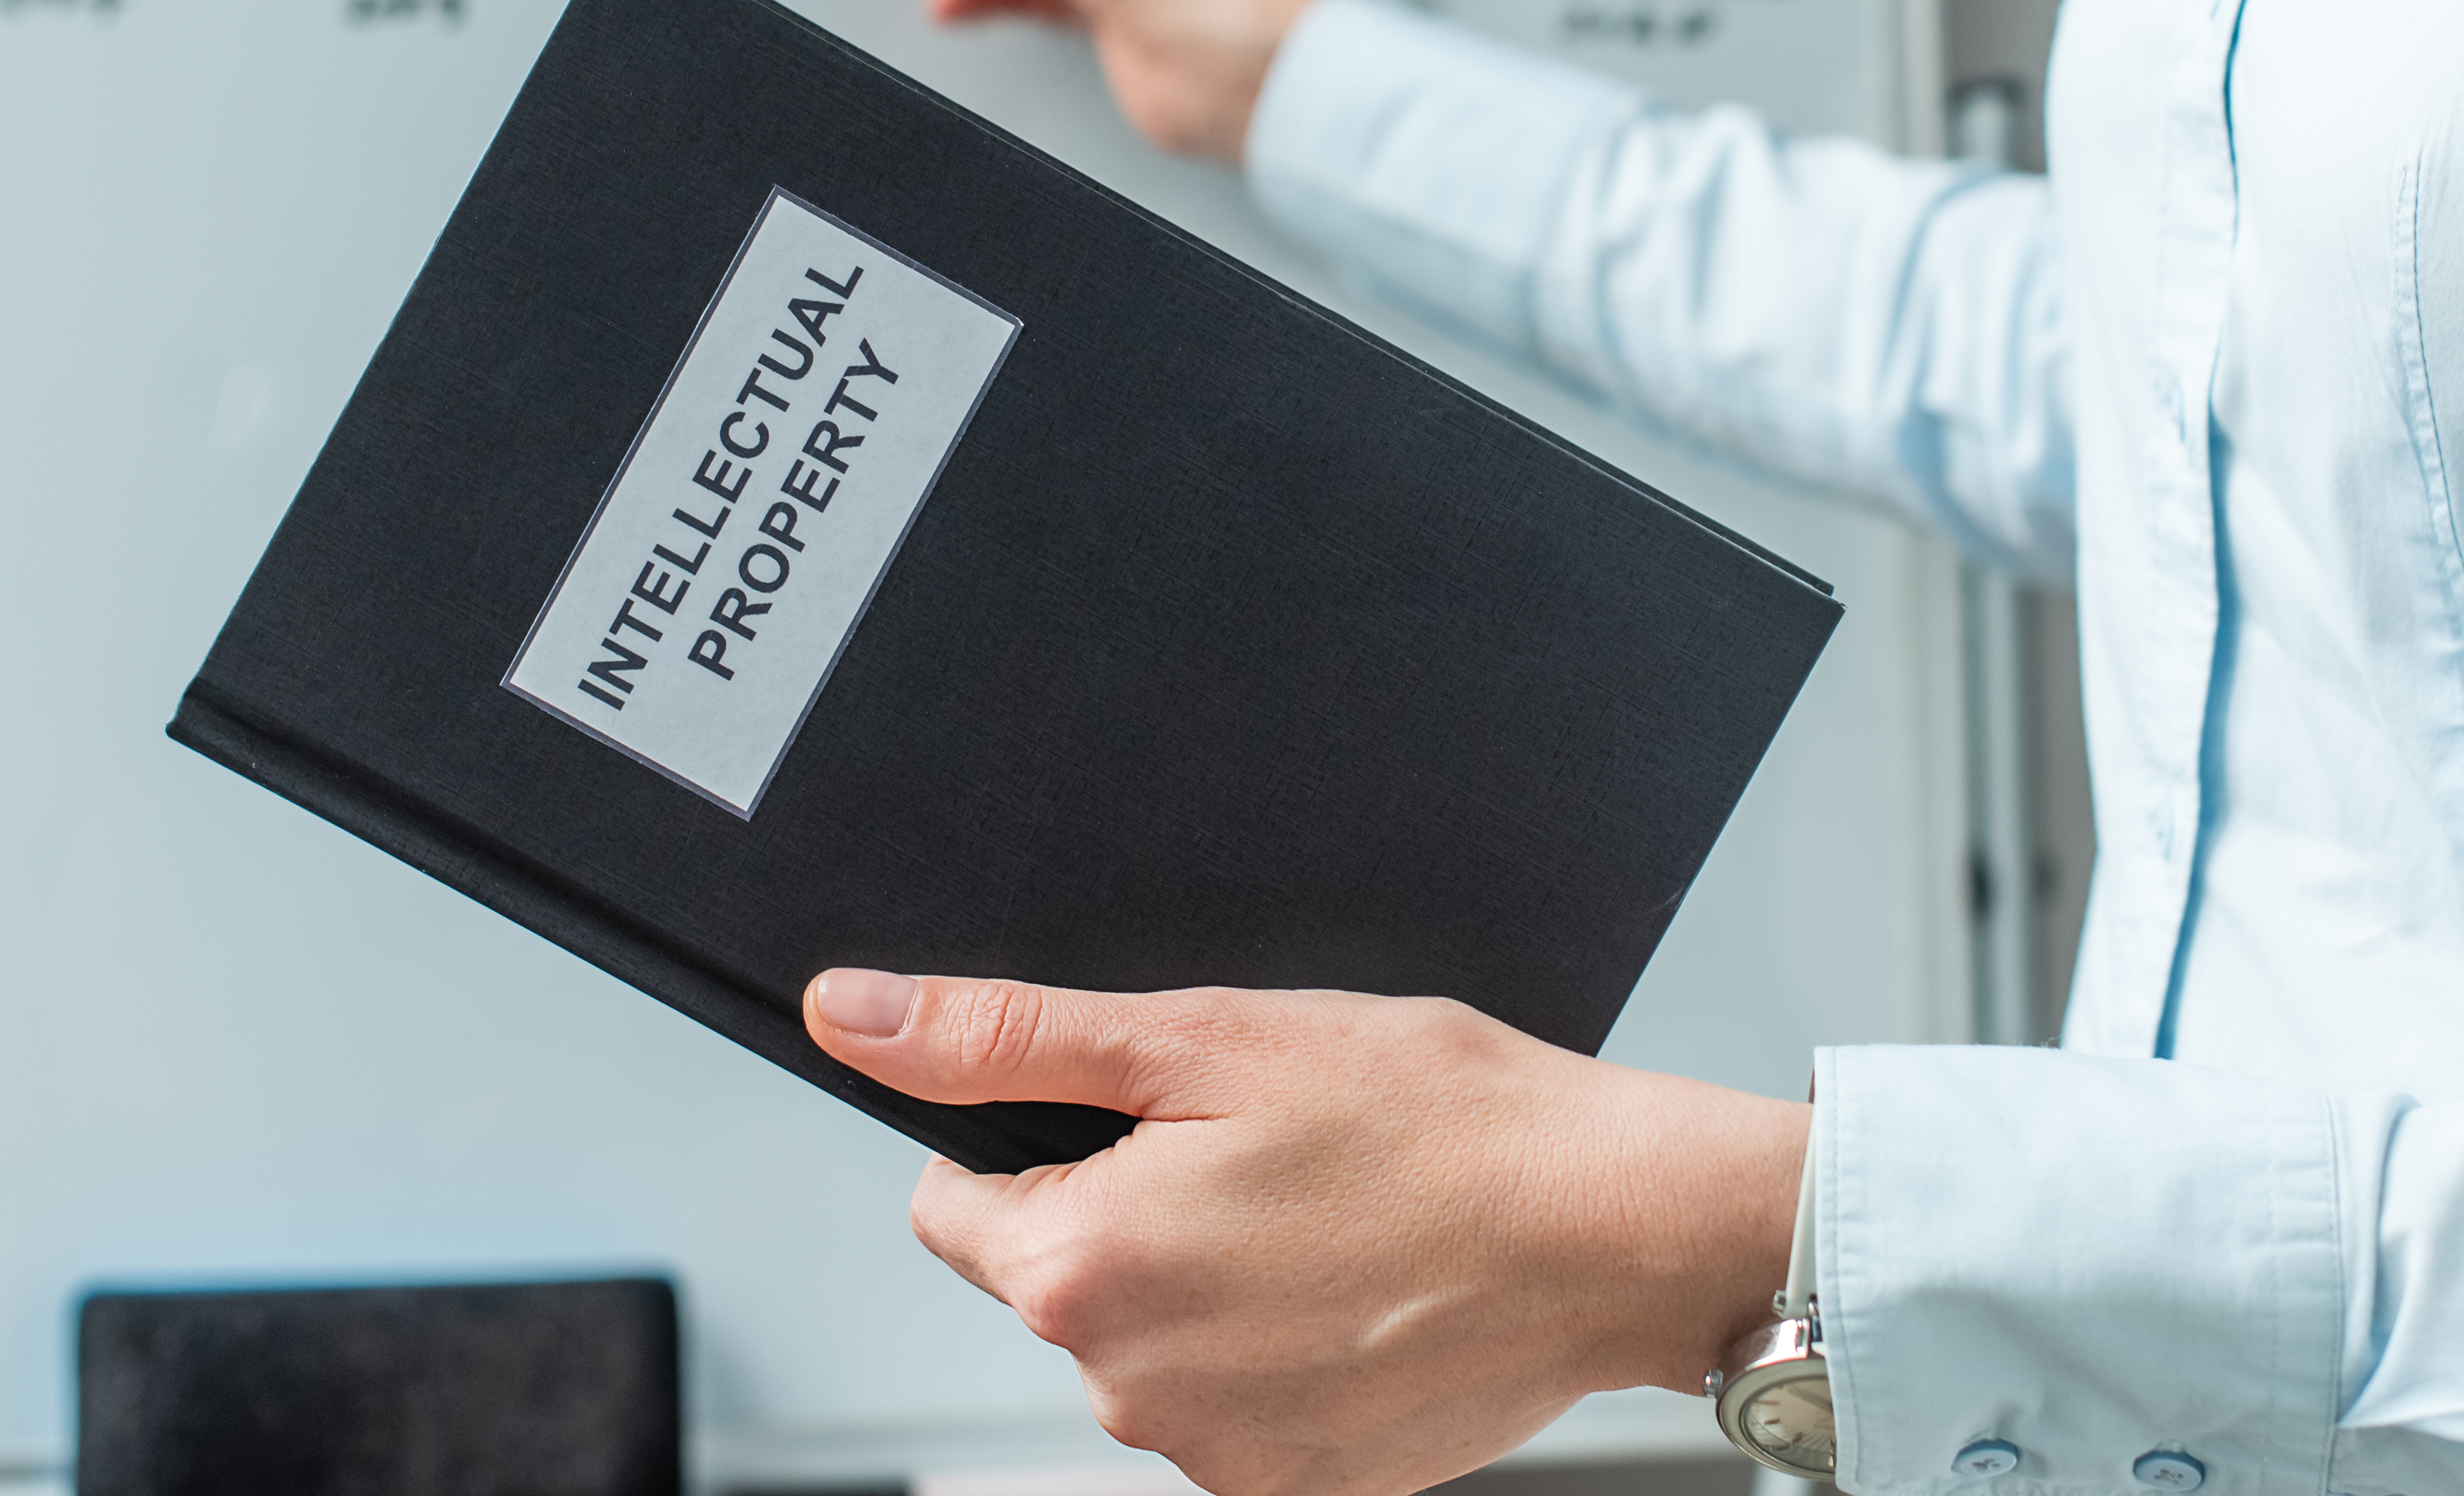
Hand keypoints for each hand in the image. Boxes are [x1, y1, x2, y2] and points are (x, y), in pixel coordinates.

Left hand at [802, 968, 1808, 1495]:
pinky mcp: (1300, 1489)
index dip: (1038, 1139)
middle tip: (1265, 1147)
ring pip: (1155, 1340)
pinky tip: (1362, 1284)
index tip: (1143, 1113)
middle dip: (1135, 1207)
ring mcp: (1218, 1457)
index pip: (955, 1205)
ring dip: (1212, 1277)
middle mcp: (1128, 1391)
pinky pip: (1237, 1405)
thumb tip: (849, 1014)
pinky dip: (1282, 1345)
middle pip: (1062, 1276)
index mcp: (1082, 1270)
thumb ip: (1007, 1038)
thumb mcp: (1204, 1038)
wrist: (1614, 1228)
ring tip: (1330, 1212)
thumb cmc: (1437, 1119)